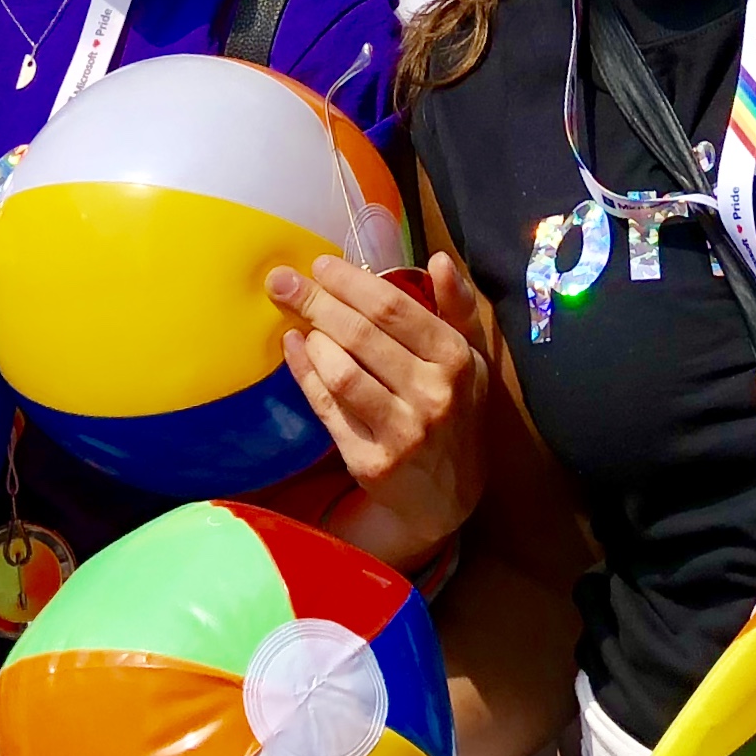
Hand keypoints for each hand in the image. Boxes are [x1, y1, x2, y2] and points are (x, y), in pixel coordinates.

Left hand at [272, 253, 488, 568]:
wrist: (448, 497)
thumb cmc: (456, 411)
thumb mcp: (471, 357)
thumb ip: (457, 306)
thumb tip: (440, 258)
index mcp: (456, 360)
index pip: (395, 309)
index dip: (351, 283)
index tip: (321, 265)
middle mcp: (432, 395)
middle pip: (361, 336)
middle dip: (316, 301)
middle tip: (283, 281)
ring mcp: (401, 433)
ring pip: (341, 373)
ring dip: (313, 341)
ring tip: (300, 322)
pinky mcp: (371, 462)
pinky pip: (327, 408)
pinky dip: (305, 374)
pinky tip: (294, 350)